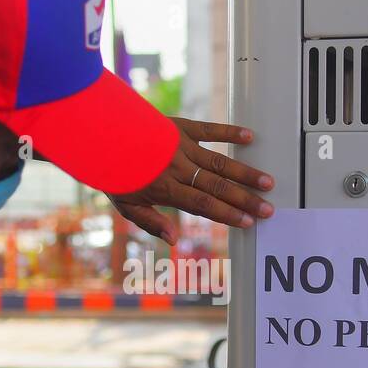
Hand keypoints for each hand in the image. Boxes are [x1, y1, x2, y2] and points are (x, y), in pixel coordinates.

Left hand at [109, 118, 274, 244]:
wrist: (98, 133)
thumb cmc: (112, 173)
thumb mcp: (125, 205)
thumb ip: (151, 222)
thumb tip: (174, 240)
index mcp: (166, 188)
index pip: (204, 204)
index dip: (228, 215)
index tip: (249, 222)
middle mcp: (177, 167)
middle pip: (218, 186)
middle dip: (245, 199)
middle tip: (269, 209)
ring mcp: (180, 145)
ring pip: (220, 160)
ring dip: (245, 172)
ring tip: (267, 181)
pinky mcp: (180, 126)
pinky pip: (209, 129)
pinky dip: (230, 131)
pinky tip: (250, 137)